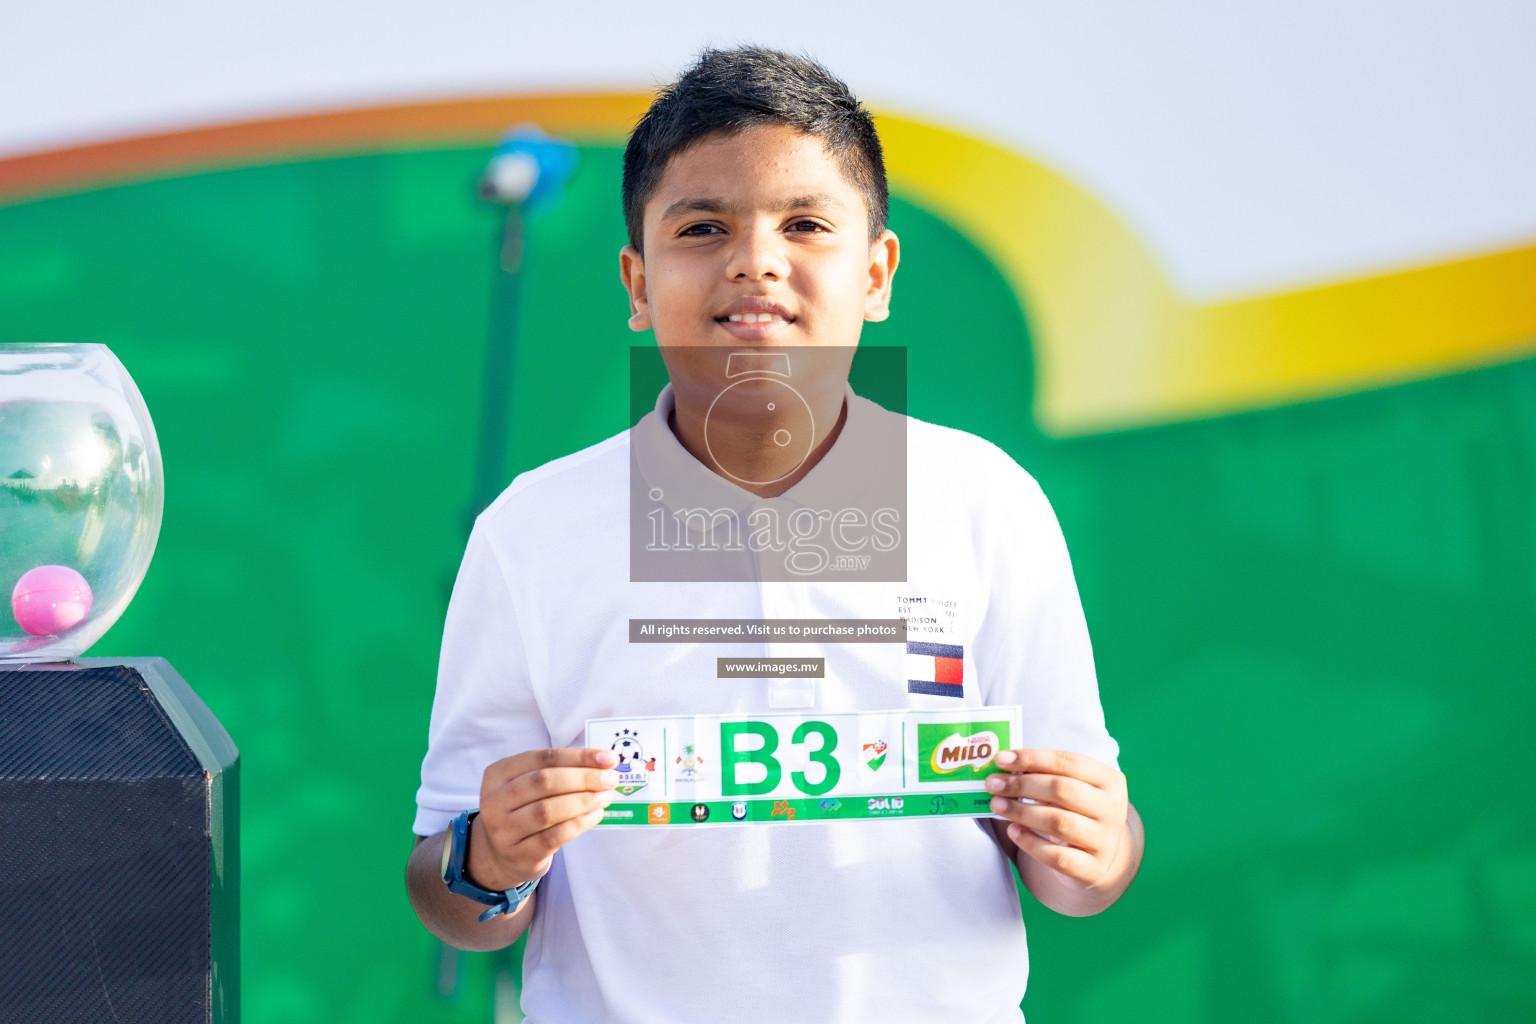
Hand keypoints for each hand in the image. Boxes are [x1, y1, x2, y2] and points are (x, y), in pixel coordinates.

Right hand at [468, 747, 618, 891]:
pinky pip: (554, 837)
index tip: (608, 758)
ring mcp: (504, 831)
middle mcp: (494, 801)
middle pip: (544, 782)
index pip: (542, 758)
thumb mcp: (529, 785)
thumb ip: (560, 771)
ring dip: (583, 801)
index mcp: (498, 773)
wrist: (502, 855)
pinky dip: (579, 824)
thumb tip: (604, 763)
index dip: (578, 756)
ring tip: (605, 797)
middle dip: (583, 778)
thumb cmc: (524, 810)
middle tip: (611, 779)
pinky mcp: (519, 855)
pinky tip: (596, 815)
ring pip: (548, 810)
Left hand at [985, 748, 1131, 890]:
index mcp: (1109, 780)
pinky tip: (1012, 831)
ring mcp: (1105, 841)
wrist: (1098, 859)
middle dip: (1022, 784)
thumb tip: (1004, 765)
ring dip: (1021, 811)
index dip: (1033, 758)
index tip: (1001, 759)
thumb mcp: (1070, 791)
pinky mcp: (1093, 870)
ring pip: (1058, 822)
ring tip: (996, 805)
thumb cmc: (1076, 813)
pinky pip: (1057, 856)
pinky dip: (1030, 842)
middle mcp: (1113, 809)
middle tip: (993, 784)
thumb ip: (1044, 776)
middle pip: (1062, 790)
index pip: (1069, 762)